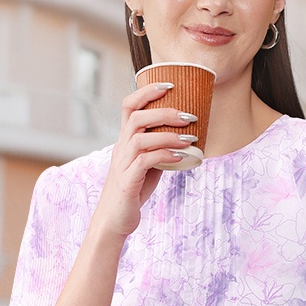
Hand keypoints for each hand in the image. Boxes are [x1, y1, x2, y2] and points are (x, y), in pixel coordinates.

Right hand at [92, 81, 200, 240]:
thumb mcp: (148, 165)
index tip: (170, 85)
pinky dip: (165, 156)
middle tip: (190, 116)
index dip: (147, 91)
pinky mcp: (127, 182)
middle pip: (136, 117)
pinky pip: (145, 162)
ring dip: (168, 136)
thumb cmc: (133, 191)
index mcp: (125, 140)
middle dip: (165, 112)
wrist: (114, 220)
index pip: (129, 105)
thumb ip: (160, 149)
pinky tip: (181, 158)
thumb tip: (187, 137)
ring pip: (140, 138)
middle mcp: (121, 148)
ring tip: (190, 139)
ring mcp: (122, 164)